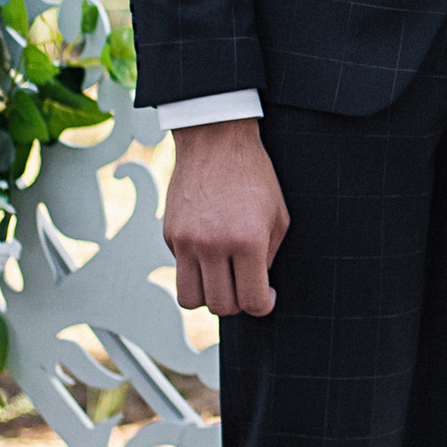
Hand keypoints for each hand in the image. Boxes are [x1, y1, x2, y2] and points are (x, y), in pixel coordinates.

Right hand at [165, 121, 289, 317]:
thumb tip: (258, 287)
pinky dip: (195, 272)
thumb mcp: (278, 215)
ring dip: (210, 298)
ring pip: (191, 300)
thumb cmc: (254, 176)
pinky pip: (180, 272)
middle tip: (246, 285)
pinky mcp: (169, 235)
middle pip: (221, 306)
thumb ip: (269, 256)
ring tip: (223, 281)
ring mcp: (186, 242)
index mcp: (247, 241)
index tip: (267, 296)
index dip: (264, 305)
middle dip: (238, 303)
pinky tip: (209, 252)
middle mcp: (213, 246)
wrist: (216, 140)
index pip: (252, 301)